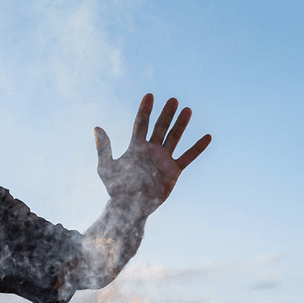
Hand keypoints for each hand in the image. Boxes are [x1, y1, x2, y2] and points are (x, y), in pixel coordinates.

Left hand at [95, 94, 210, 213]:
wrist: (131, 207)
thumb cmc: (116, 189)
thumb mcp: (106, 167)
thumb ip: (104, 147)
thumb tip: (96, 127)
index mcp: (136, 147)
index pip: (141, 124)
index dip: (145, 110)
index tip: (150, 95)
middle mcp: (151, 150)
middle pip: (160, 127)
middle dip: (166, 114)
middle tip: (173, 100)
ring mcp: (163, 159)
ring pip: (174, 138)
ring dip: (181, 124)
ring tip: (187, 110)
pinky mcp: (174, 171)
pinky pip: (188, 157)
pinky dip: (198, 148)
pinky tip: (207, 137)